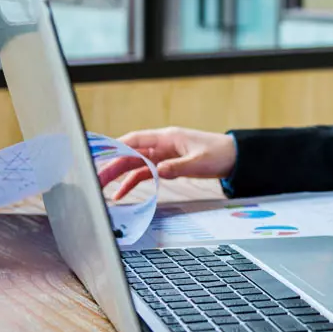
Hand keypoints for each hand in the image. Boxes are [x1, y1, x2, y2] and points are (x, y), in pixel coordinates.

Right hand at [97, 127, 236, 199]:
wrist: (234, 157)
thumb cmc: (219, 154)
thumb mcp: (198, 162)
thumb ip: (177, 167)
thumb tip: (158, 172)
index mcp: (167, 137)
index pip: (136, 140)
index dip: (116, 146)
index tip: (101, 155)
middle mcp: (162, 144)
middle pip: (131, 154)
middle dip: (113, 166)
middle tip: (97, 180)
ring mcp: (163, 155)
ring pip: (135, 164)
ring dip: (120, 177)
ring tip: (104, 190)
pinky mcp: (167, 165)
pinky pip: (145, 173)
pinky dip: (133, 182)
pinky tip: (123, 193)